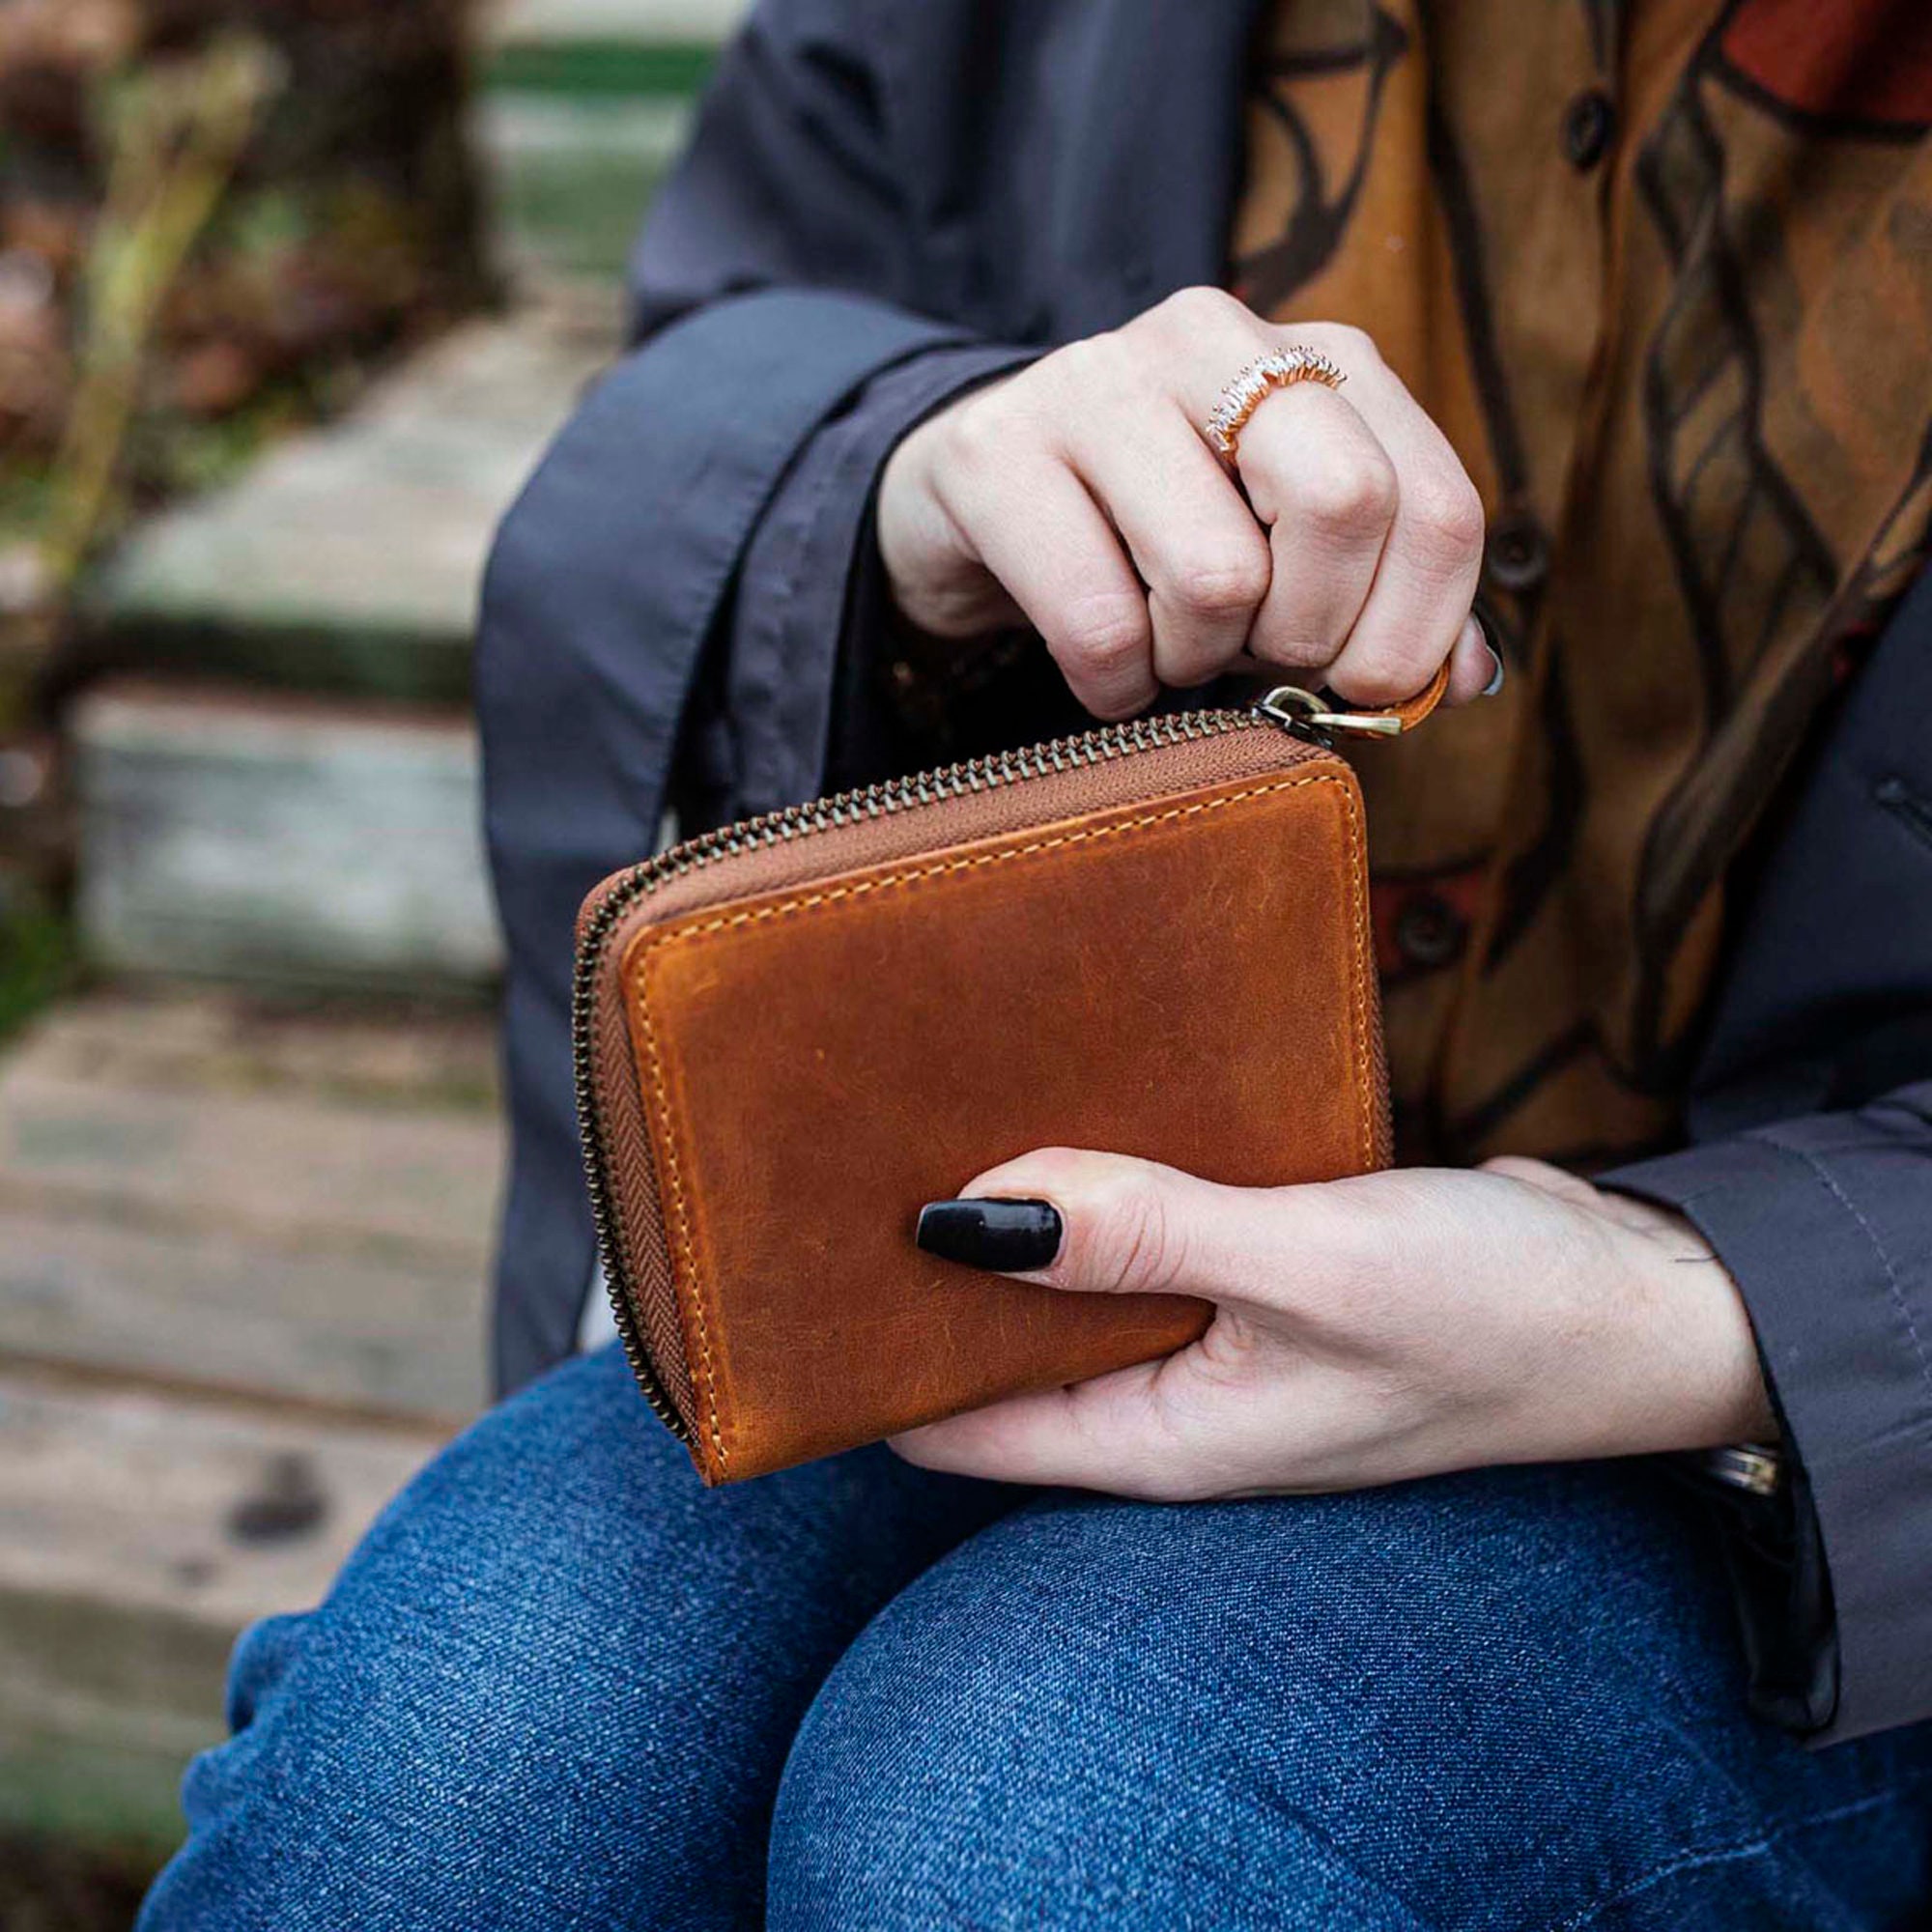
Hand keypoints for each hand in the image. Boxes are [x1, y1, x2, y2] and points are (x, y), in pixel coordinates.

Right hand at [876, 290, 1496, 719]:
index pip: (1437, 503)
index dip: (1415, 631)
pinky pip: (1101, 625)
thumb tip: (1466, 678)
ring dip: (1197, 661)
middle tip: (1262, 658)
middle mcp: (1214, 338)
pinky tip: (1105, 665)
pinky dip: (1114, 687)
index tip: (1363, 683)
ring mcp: (1096, 381)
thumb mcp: (1287, 552)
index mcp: (1315, 356)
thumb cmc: (1153, 536)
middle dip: (1314, 632)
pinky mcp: (996, 453)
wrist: (972, 501)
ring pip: (1217, 577)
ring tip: (1167, 643)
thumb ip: (1388, 601)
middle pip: (1346, 503)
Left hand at [894, 1150, 1773, 1499]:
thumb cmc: (1496, 1318)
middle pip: (1004, 1346)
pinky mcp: (1263, 1273)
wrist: (1645, 1303)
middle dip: (939, 1266)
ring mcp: (1221, 1336)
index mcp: (1162, 1439)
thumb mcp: (1310, 1267)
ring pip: (1080, 1277)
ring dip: (1030, 1211)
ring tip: (943, 1103)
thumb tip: (972, 1214)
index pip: (957, 1429)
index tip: (801, 1269)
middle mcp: (1173, 1398)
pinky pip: (1154, 1229)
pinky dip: (1115, 1180)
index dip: (872, 1361)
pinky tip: (1080, 1101)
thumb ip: (1144, 1236)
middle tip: (858, 1149)